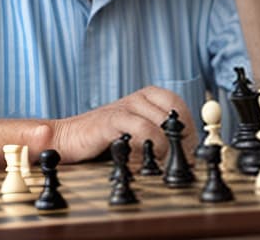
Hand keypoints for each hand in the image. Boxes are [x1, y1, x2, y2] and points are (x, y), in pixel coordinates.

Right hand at [51, 86, 197, 163]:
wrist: (69, 139)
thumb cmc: (106, 140)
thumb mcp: (139, 136)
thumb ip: (161, 136)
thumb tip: (189, 150)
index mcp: (145, 97)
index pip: (177, 103)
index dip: (186, 126)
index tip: (186, 147)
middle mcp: (136, 98)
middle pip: (172, 113)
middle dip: (179, 141)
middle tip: (176, 160)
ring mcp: (123, 107)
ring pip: (160, 121)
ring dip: (166, 146)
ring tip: (161, 162)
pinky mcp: (110, 120)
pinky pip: (141, 127)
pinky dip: (151, 144)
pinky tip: (146, 157)